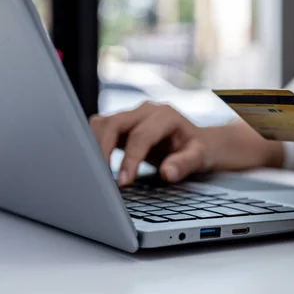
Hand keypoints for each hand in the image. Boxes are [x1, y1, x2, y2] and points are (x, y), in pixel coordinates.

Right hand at [90, 102, 282, 186]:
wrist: (197, 142)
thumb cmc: (199, 150)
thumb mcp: (199, 157)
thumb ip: (184, 164)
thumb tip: (168, 173)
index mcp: (166, 115)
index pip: (140, 136)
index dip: (130, 160)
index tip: (123, 182)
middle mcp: (146, 111)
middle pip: (114, 124)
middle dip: (104, 151)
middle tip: (101, 179)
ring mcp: (132, 115)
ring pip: (102, 124)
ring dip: (95, 146)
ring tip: (96, 173)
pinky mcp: (122, 124)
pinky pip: (100, 129)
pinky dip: (94, 144)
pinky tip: (96, 165)